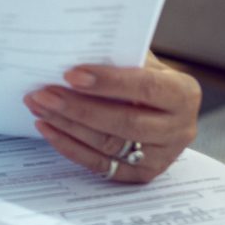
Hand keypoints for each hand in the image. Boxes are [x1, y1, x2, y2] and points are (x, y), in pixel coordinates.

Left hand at [22, 53, 200, 184]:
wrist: (163, 108)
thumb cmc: (145, 76)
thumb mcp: (142, 60)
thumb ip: (119, 57)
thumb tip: (75, 49)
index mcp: (184, 94)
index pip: (146, 87)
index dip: (108, 82)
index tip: (70, 74)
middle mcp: (180, 129)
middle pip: (125, 122)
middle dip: (78, 108)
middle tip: (44, 93)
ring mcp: (162, 157)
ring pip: (109, 145)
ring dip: (68, 126)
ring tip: (39, 106)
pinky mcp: (141, 175)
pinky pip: (101, 166)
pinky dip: (70, 147)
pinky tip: (48, 128)